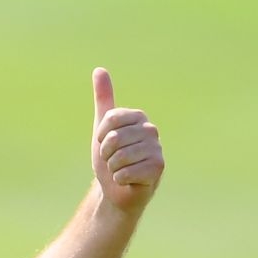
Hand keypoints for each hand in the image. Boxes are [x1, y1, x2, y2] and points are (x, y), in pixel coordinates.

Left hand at [91, 67, 163, 210]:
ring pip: (119, 157)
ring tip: (121, 169)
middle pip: (113, 139)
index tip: (105, 143)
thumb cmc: (110, 157)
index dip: (101, 136)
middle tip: (113, 160)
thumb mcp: (102, 127)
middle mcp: (150, 129)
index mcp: (138, 117)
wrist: (116, 188)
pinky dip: (120, 179)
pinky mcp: (158, 167)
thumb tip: (99, 69)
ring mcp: (156, 148)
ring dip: (113, 168)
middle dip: (106, 154)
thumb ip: (103, 99)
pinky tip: (128, 179)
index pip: (109, 120)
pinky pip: (126, 172)